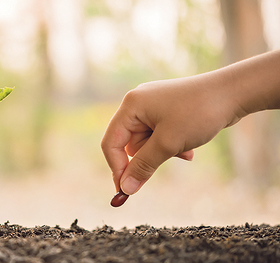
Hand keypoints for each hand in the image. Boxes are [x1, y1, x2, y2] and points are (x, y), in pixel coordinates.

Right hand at [101, 75, 237, 201]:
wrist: (233, 93)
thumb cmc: (198, 113)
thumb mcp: (168, 144)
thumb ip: (143, 166)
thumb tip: (125, 188)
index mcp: (131, 105)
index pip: (111, 141)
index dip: (116, 167)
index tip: (126, 189)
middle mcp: (138, 103)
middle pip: (128, 143)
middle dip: (146, 158)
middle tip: (159, 169)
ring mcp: (153, 106)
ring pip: (145, 142)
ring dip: (161, 152)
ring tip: (183, 152)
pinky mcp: (167, 111)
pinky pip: (159, 136)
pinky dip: (170, 145)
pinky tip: (188, 149)